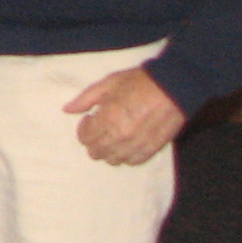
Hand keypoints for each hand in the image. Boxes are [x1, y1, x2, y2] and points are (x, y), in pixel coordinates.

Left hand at [63, 66, 186, 167]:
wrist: (174, 86)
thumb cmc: (140, 81)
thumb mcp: (109, 83)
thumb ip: (86, 98)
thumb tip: (67, 110)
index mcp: (108, 118)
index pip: (85, 138)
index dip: (84, 129)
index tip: (90, 119)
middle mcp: (120, 135)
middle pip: (96, 152)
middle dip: (94, 141)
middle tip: (101, 128)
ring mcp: (136, 144)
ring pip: (113, 160)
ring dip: (109, 150)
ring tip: (114, 136)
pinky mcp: (151, 149)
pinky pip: (132, 162)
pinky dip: (126, 155)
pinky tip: (127, 143)